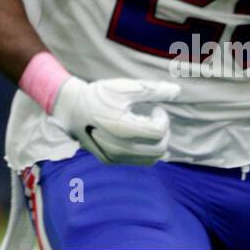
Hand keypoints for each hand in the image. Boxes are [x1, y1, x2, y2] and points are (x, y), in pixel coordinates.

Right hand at [50, 76, 178, 165]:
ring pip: (150, 159)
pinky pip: (137, 161)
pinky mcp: (109, 161)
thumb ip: (152, 90)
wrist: (70, 108)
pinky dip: (144, 150)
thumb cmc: (98, 95)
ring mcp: (114, 157)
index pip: (159, 132)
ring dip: (155, 143)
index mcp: (123, 128)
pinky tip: (135, 135)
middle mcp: (119, 148)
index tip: (155, 108)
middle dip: (163, 132)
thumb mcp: (124, 87)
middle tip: (153, 117)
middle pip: (159, 148)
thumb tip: (178, 91)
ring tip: (144, 126)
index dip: (162, 119)